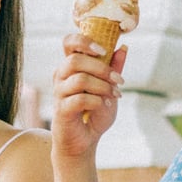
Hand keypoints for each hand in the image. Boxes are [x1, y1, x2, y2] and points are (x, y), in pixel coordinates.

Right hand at [50, 36, 125, 159]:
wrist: (84, 140)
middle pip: (76, 60)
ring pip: (80, 79)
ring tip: (114, 95)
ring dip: (103, 86)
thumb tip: (123, 48)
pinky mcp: (61, 110)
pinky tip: (104, 106)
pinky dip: (97, 101)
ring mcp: (59, 93)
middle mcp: (61, 76)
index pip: (69, 42)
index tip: (103, 50)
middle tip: (119, 80)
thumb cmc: (94, 113)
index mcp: (71, 66)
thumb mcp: (109, 87)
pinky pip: (80, 99)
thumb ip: (113, 68)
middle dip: (102, 69)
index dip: (84, 40)